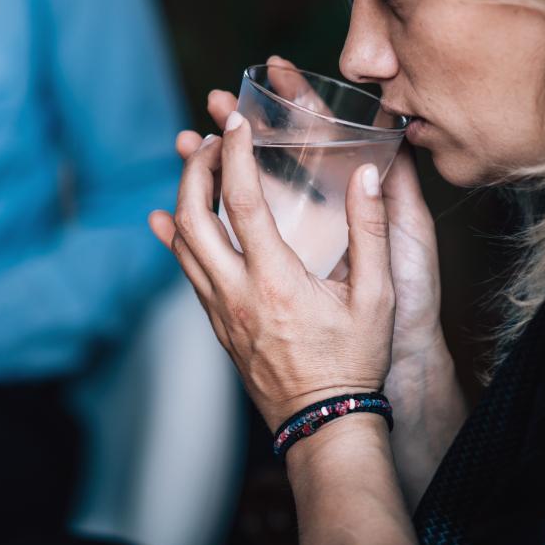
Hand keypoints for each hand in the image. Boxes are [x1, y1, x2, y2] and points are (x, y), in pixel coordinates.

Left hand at [149, 104, 396, 431]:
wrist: (323, 422)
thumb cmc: (354, 361)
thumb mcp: (378, 296)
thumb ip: (370, 231)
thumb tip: (368, 173)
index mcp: (276, 280)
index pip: (243, 200)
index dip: (235, 153)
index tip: (236, 121)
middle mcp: (237, 291)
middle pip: (192, 216)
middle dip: (194, 168)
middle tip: (207, 139)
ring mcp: (220, 309)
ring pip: (181, 243)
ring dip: (183, 197)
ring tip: (197, 166)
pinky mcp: (215, 323)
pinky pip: (184, 271)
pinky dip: (174, 238)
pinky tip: (166, 219)